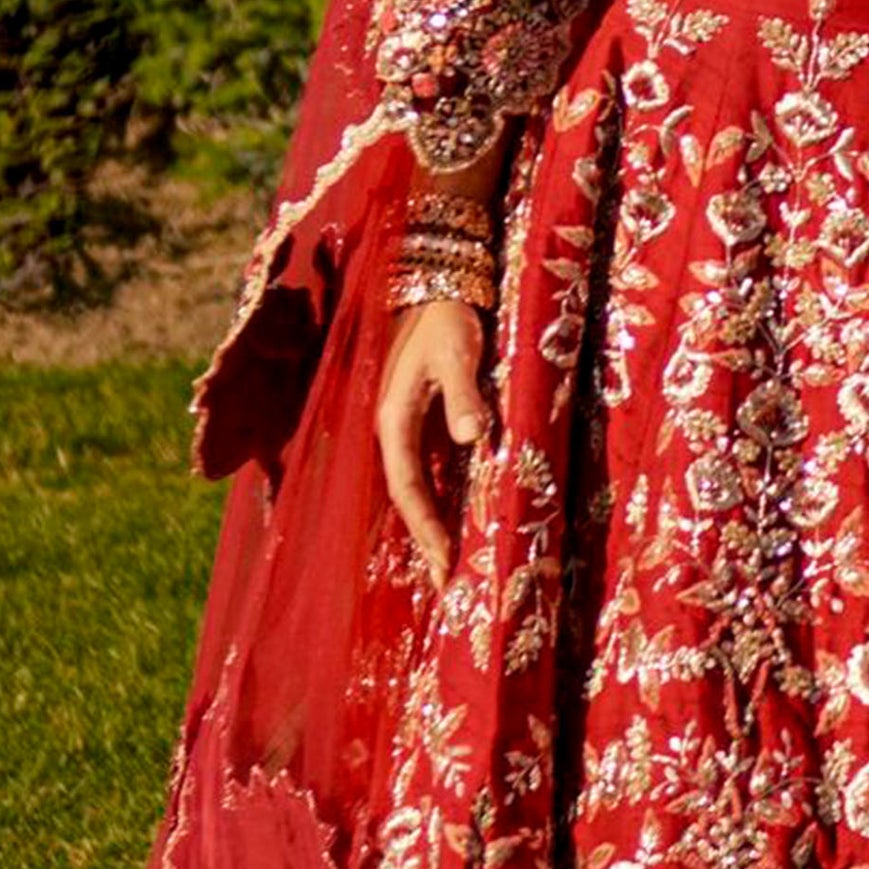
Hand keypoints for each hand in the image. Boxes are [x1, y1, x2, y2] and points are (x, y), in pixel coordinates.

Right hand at [376, 298, 490, 592]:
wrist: (434, 283)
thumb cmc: (446, 317)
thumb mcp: (457, 351)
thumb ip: (464, 393)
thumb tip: (474, 437)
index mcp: (394, 418)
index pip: (407, 486)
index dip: (425, 525)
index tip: (445, 560)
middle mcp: (394, 428)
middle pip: (407, 496)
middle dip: (425, 539)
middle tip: (447, 584)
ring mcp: (407, 425)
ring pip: (416, 488)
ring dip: (431, 526)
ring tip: (449, 566)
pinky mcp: (423, 418)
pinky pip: (429, 472)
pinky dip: (440, 501)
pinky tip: (455, 521)